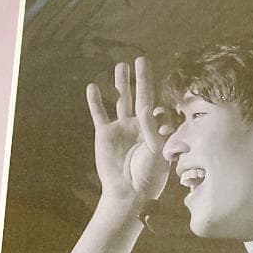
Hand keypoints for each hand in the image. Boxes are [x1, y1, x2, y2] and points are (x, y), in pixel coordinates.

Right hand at [86, 57, 173, 203]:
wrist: (128, 192)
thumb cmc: (147, 175)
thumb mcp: (157, 151)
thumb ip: (154, 129)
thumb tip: (148, 107)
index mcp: (154, 129)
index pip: (157, 109)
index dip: (158, 108)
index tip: (158, 115)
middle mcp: (138, 125)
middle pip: (141, 96)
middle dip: (141, 78)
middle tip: (141, 59)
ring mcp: (121, 128)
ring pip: (121, 100)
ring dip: (121, 83)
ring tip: (121, 66)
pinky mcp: (105, 133)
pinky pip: (99, 114)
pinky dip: (96, 101)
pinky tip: (93, 87)